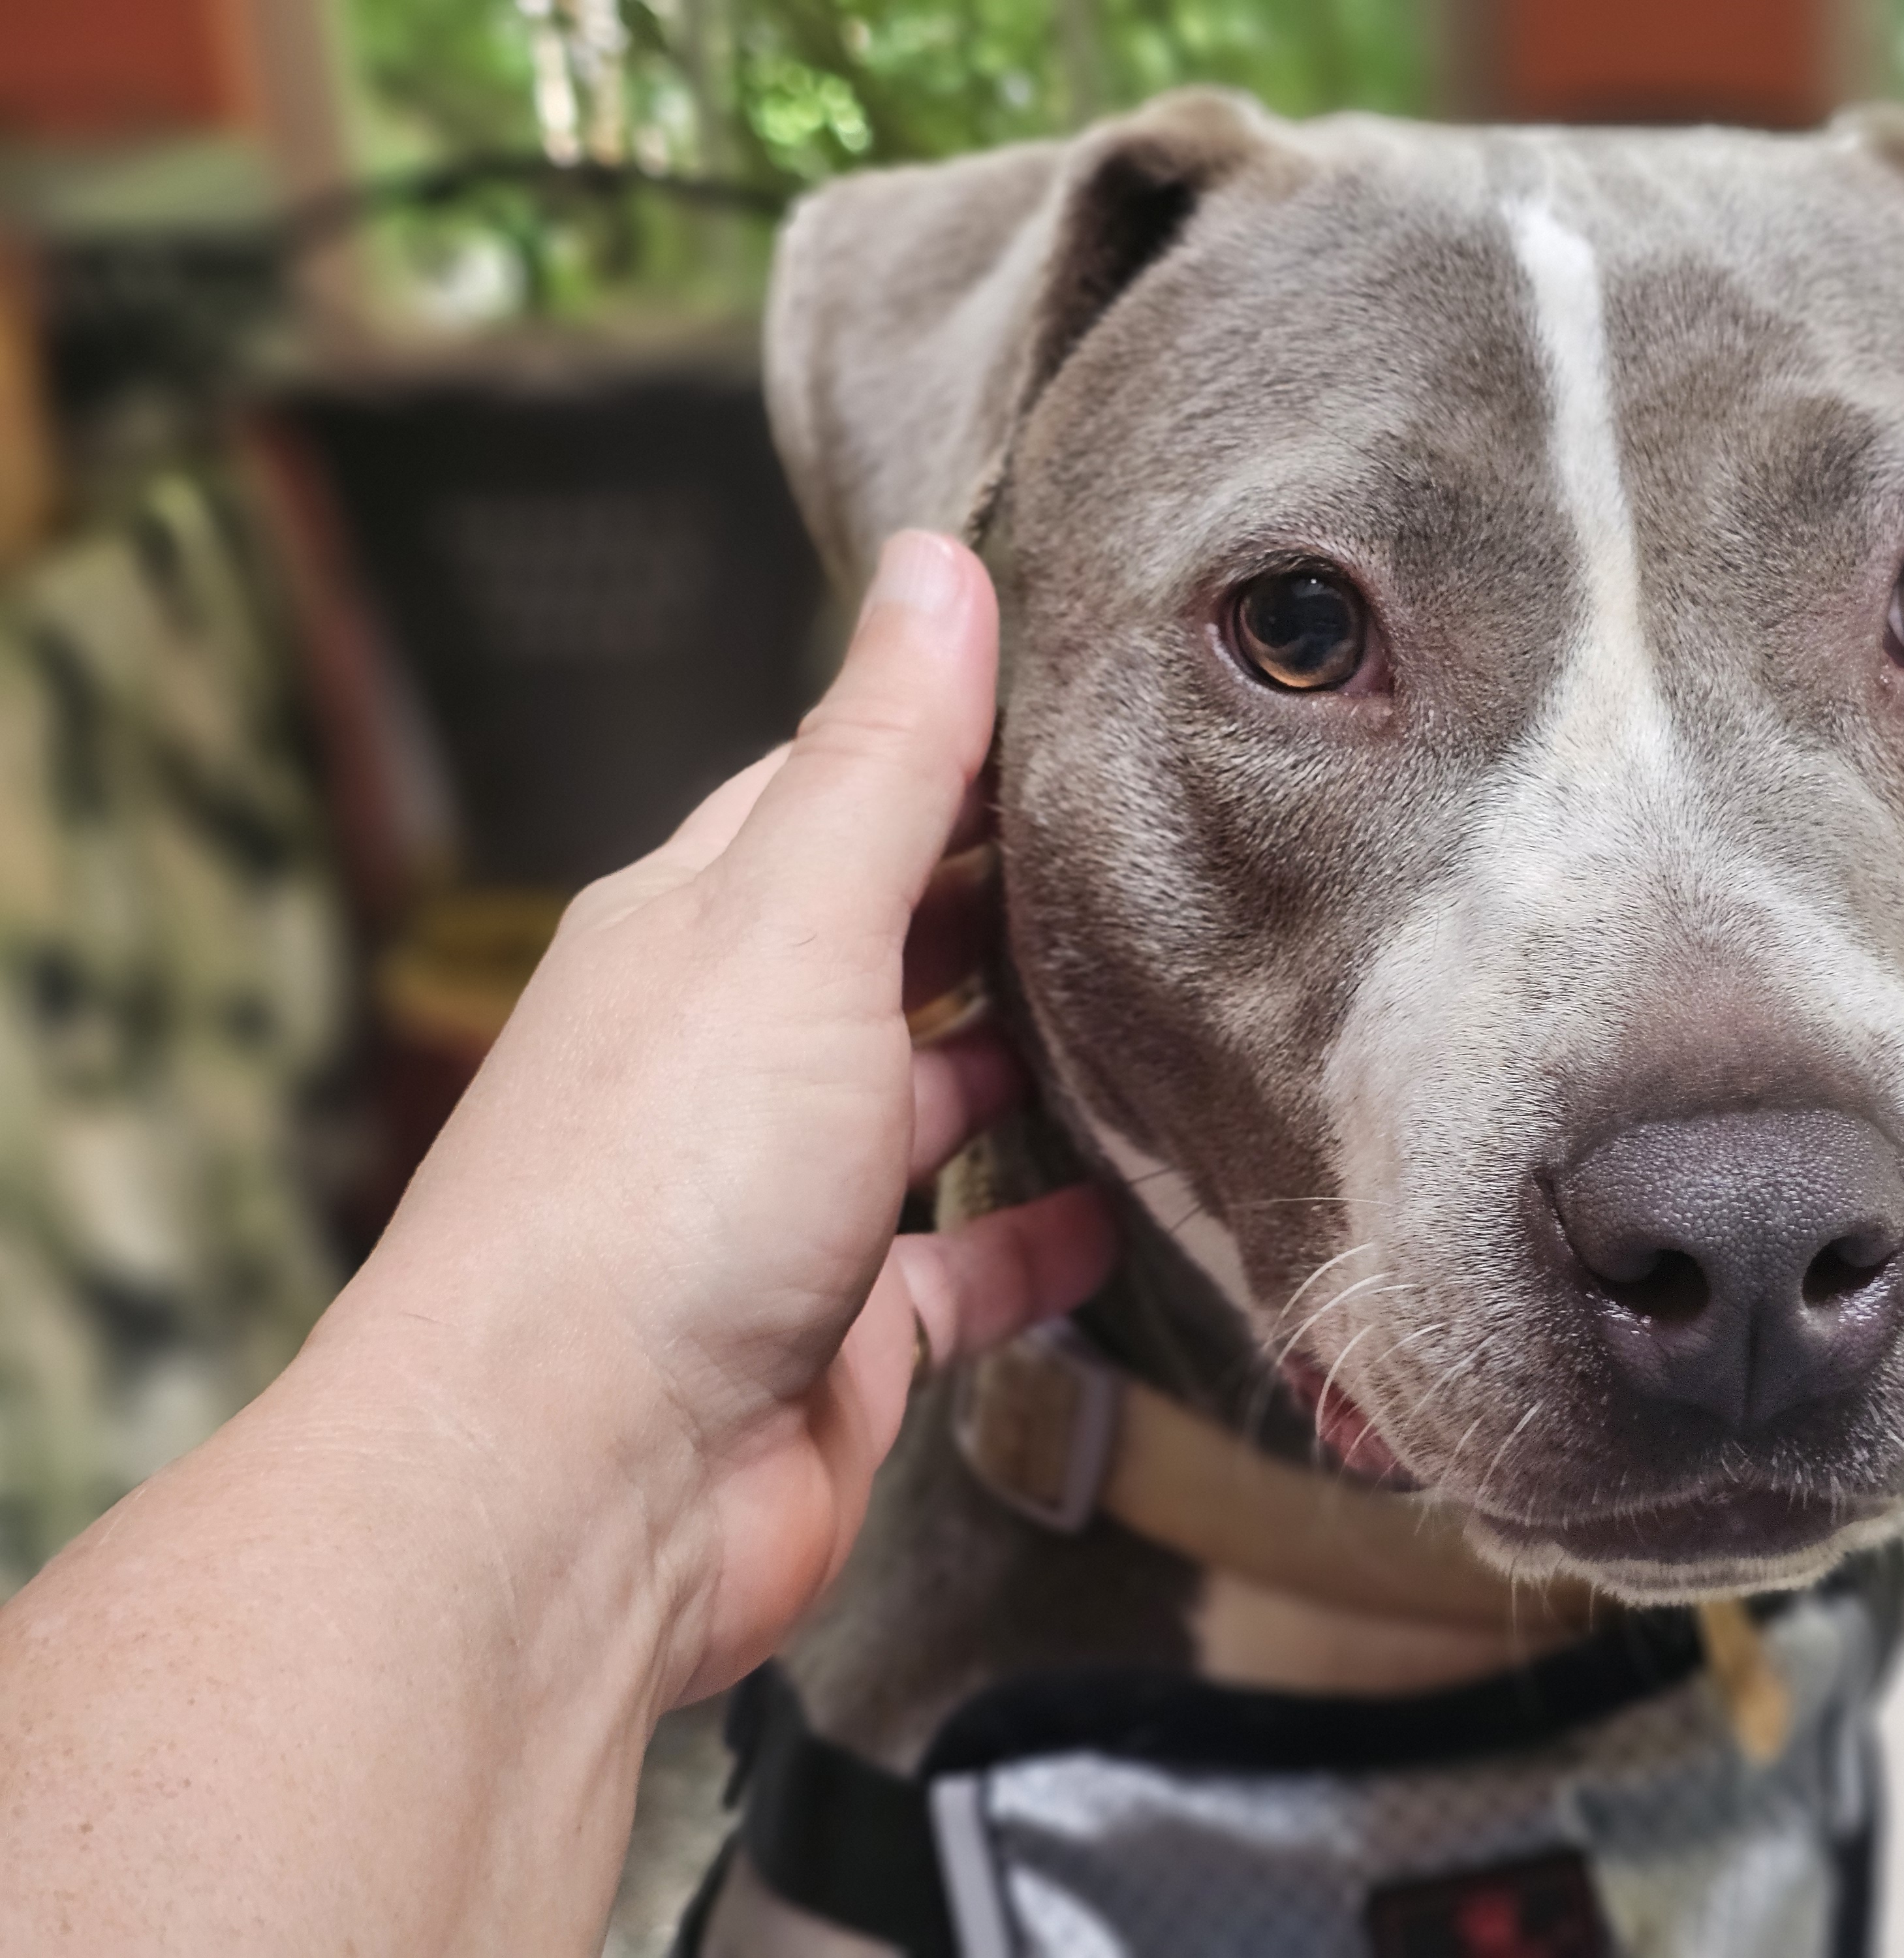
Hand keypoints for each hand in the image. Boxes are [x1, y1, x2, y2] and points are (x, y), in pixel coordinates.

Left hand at [332, 529, 1114, 1700]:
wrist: (571, 1492)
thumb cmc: (657, 1188)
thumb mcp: (791, 926)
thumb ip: (883, 757)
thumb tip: (936, 562)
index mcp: (702, 929)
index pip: (841, 792)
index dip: (959, 738)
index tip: (1099, 696)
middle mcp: (739, 1053)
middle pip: (898, 942)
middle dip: (1017, 897)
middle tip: (1179, 846)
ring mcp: (789, 1200)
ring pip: (937, 1098)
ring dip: (1038, 1062)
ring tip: (1179, 1007)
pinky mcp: (843, 1336)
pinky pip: (967, 1266)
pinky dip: (1045, 1237)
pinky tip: (1134, 1211)